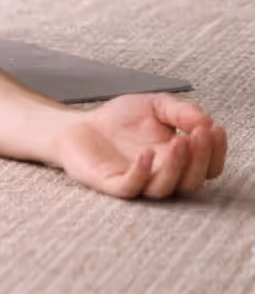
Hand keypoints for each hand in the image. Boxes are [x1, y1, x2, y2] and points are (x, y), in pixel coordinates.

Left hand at [52, 94, 227, 198]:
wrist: (77, 124)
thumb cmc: (119, 119)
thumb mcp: (155, 106)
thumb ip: (180, 111)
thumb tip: (206, 121)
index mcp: (177, 161)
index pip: (208, 168)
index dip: (216, 152)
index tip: (215, 129)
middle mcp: (160, 177)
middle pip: (192, 182)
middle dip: (201, 159)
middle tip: (200, 135)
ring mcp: (136, 182)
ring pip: (165, 188)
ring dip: (177, 167)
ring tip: (179, 141)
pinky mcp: (111, 184)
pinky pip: (131, 186)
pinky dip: (142, 173)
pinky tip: (147, 153)